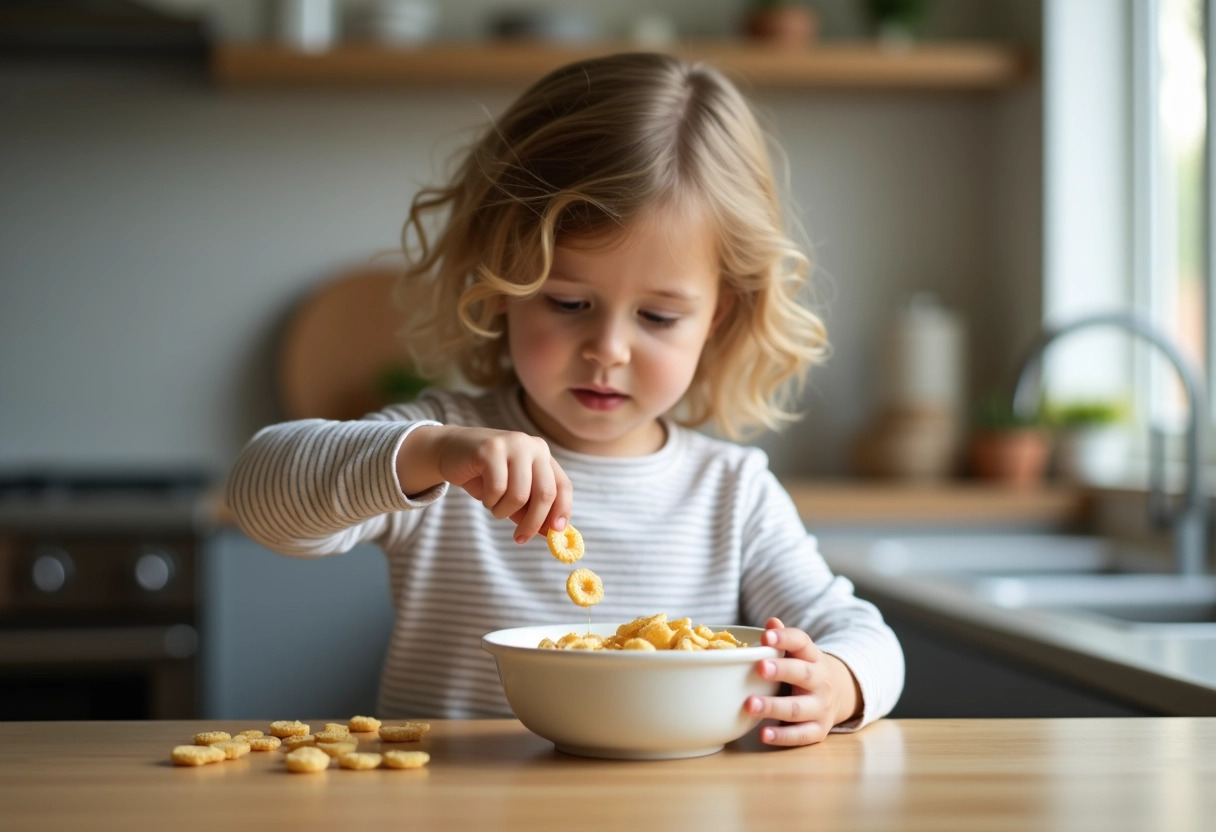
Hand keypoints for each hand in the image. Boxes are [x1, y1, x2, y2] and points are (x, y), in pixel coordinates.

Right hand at [400, 426, 571, 543]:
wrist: (449, 450)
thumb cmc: (484, 475)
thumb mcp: (512, 493)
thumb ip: (531, 510)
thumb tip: (551, 534)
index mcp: (543, 454)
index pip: (563, 486)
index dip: (562, 511)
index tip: (556, 533)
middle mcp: (532, 446)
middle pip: (545, 493)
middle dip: (533, 522)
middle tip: (520, 538)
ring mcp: (512, 444)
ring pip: (519, 495)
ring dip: (504, 511)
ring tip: (494, 506)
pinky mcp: (491, 449)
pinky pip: (498, 489)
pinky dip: (490, 501)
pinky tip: (485, 496)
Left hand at [743, 617, 862, 746]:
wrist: (838, 695)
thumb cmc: (804, 671)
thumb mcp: (798, 653)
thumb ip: (783, 640)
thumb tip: (771, 622)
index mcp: (813, 657)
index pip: (802, 643)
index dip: (784, 638)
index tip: (766, 637)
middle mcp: (821, 681)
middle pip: (802, 674)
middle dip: (781, 671)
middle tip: (759, 668)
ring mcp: (821, 707)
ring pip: (798, 708)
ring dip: (773, 707)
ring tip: (750, 705)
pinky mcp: (818, 730)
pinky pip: (800, 735)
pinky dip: (782, 736)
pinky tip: (763, 734)